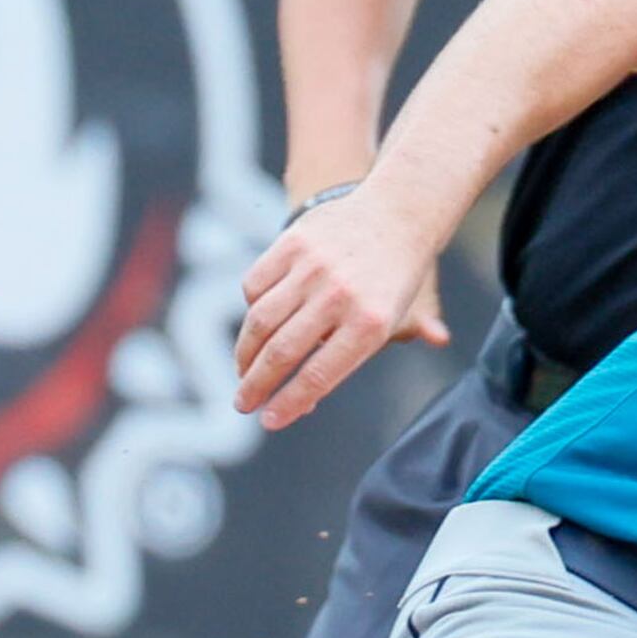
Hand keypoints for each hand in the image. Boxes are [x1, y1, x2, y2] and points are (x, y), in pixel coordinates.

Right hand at [236, 182, 453, 427]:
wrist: (394, 216)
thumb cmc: (389, 283)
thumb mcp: (390, 325)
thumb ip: (347, 363)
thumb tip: (305, 406)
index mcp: (370, 325)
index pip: (319, 376)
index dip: (288, 403)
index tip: (268, 421)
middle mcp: (340, 296)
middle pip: (283, 352)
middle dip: (256, 385)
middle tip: (242, 404)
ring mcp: (314, 268)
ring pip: (261, 320)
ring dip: (245, 353)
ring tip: (243, 373)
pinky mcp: (292, 243)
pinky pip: (255, 285)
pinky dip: (250, 310)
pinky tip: (255, 328)